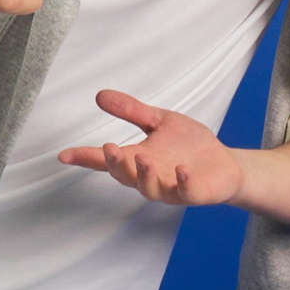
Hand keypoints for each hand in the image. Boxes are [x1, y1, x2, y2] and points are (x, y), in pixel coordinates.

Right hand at [59, 90, 244, 204]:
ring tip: (141, 157)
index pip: (106, 160)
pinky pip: (186, 192)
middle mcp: (149, 177)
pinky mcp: (194, 194)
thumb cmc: (190, 146)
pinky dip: (183, 182)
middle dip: (115, 163)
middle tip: (108, 147)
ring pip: (150, 189)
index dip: (85, 158)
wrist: (224, 165)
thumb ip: (132, 111)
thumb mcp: (159, 122)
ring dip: (143, 174)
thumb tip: (100, 95)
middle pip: (124, 176)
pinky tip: (181, 170)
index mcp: (138, 159)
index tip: (64, 155)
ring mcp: (171, 188)